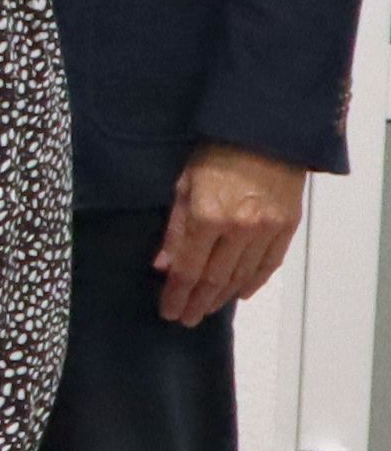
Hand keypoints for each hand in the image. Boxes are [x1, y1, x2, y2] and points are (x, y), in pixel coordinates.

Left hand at [157, 143, 308, 327]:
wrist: (266, 132)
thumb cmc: (216, 152)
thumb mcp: (183, 184)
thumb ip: (175, 229)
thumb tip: (163, 266)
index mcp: (208, 217)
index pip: (189, 270)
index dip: (177, 294)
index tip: (168, 311)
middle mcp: (239, 230)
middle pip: (216, 279)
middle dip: (198, 302)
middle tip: (185, 319)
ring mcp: (267, 230)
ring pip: (242, 276)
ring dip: (223, 297)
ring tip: (206, 310)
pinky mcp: (287, 227)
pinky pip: (269, 264)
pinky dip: (253, 282)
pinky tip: (240, 294)